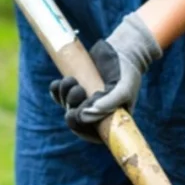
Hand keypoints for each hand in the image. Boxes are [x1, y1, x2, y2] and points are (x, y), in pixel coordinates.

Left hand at [50, 13, 160, 142]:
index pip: (91, 134)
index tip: (76, 117)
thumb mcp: (123, 89)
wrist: (123, 50)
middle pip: (76, 121)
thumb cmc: (127, 73)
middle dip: (71, 109)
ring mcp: (84, 99)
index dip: (81, 130)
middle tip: (78, 90)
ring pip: (66, 106)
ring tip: (72, 80)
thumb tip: (84, 116)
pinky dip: (56, 89)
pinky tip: (59, 82)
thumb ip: (108, 104)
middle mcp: (95, 112)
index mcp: (109, 119)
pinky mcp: (76, 85)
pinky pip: (59, 94)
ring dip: (64, 95)